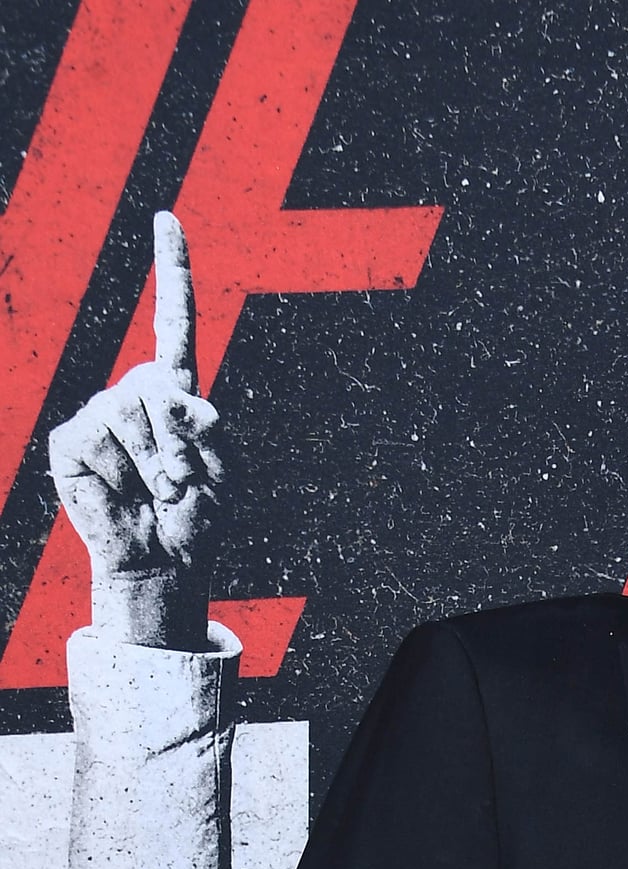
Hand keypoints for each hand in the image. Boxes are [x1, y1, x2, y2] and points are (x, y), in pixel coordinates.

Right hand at [47, 212, 222, 649]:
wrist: (163, 563)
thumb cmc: (197, 518)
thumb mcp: (226, 472)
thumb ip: (211, 427)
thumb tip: (173, 397)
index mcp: (176, 392)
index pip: (174, 321)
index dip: (172, 270)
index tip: (166, 216)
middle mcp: (133, 392)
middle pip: (155, 383)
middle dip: (178, 439)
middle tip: (181, 482)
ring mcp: (99, 412)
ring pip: (128, 413)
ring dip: (155, 462)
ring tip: (157, 492)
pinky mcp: (71, 439)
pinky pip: (101, 438)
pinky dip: (123, 474)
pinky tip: (124, 492)